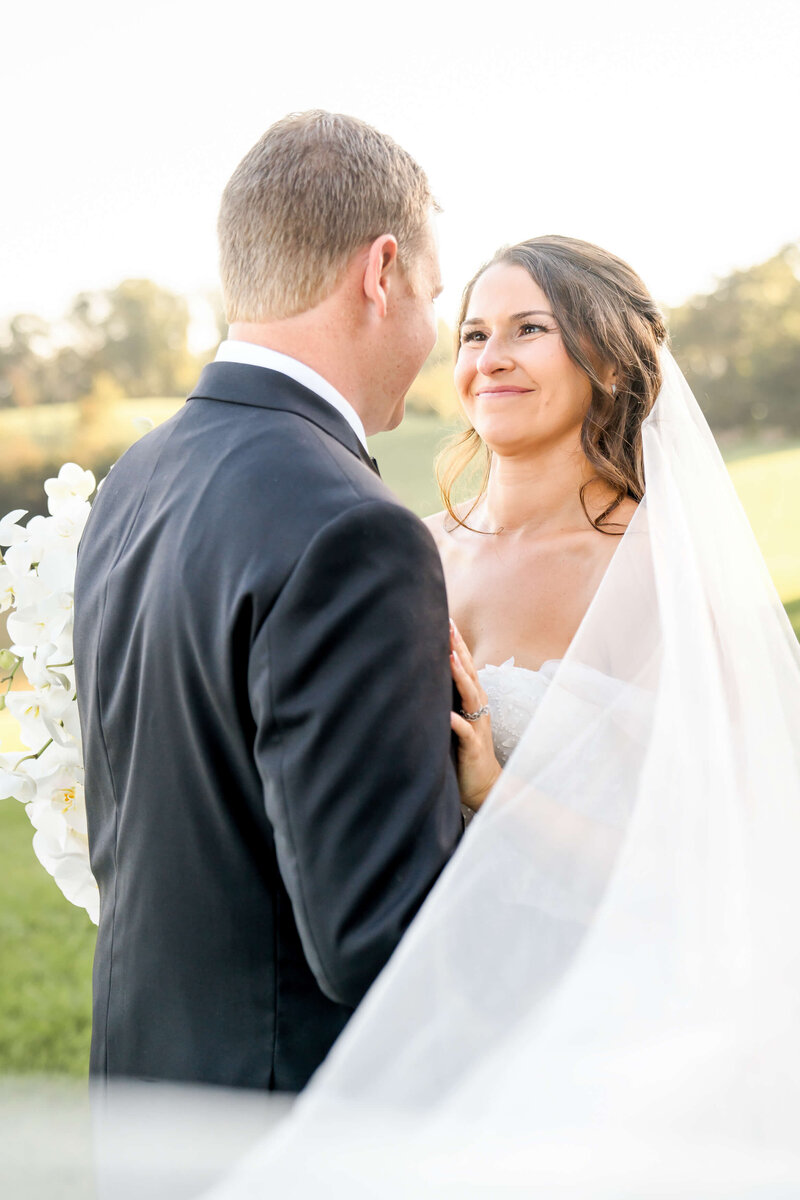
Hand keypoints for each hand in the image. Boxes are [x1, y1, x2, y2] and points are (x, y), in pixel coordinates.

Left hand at [449, 620, 501, 812]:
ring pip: (471, 696)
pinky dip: (456, 722)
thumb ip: (444, 700)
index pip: (465, 666)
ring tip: (449, 658)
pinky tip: (446, 714)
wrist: (484, 785)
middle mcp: (478, 708)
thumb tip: (422, 678)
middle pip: (470, 673)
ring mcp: (477, 726)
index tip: (445, 620)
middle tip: (448, 625)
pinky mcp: (473, 747)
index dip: (456, 644)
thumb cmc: (465, 751)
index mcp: (473, 700)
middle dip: (459, 649)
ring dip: (461, 677)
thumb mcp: (454, 720)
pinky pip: (465, 732)